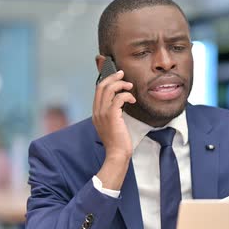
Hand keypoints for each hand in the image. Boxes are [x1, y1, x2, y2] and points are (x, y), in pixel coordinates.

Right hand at [93, 70, 135, 189]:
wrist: (117, 154)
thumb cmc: (118, 142)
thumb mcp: (112, 125)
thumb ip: (113, 113)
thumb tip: (120, 103)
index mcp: (96, 112)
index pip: (98, 90)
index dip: (106, 80)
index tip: (116, 76)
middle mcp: (97, 111)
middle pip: (101, 86)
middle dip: (113, 77)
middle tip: (122, 74)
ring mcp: (103, 113)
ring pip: (109, 89)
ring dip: (121, 84)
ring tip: (130, 86)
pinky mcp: (111, 116)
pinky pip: (119, 98)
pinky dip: (127, 95)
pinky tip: (133, 100)